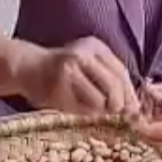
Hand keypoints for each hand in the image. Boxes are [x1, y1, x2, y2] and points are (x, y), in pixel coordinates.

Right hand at [15, 37, 138, 117]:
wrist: (27, 66)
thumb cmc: (63, 70)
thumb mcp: (88, 64)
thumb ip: (109, 79)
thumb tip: (134, 108)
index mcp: (95, 46)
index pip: (121, 72)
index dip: (129, 94)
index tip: (134, 110)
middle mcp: (82, 54)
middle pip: (113, 86)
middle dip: (117, 105)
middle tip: (114, 114)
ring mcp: (68, 69)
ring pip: (98, 100)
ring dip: (98, 111)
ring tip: (89, 108)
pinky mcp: (57, 86)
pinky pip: (80, 108)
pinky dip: (83, 113)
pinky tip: (74, 107)